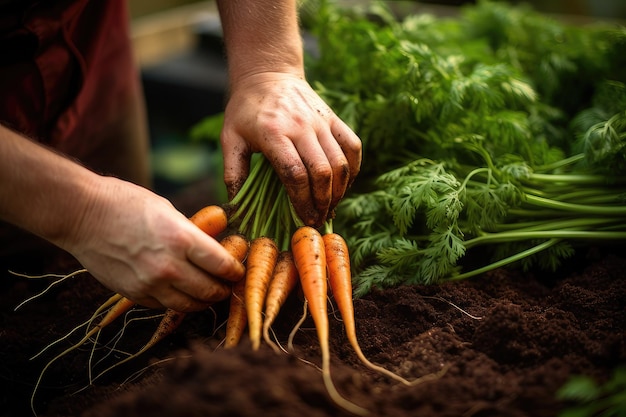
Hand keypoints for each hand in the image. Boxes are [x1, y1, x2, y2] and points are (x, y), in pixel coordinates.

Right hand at [62, 177, 244, 311]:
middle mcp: (169, 266)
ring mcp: (150, 284)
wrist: (82, 214)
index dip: (235, 271)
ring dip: (203, 302)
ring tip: (208, 294)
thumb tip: (218, 242)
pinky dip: (177, 302)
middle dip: (223, 290)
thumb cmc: (127, 203)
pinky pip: (165, 305)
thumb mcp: (169, 210)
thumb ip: (193, 232)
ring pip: (189, 306)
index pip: (222, 266)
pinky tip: (180, 293)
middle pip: (210, 291)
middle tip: (227, 286)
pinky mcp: (134, 294)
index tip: (237, 271)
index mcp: (183, 239)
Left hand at [220, 72, 361, 226]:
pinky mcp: (334, 118)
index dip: (302, 201)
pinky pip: (352, 146)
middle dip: (323, 201)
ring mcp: (321, 121)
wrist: (268, 74)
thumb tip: (235, 208)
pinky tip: (343, 185)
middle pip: (322, 172)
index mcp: (274, 133)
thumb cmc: (246, 110)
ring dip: (339, 190)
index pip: (295, 174)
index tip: (303, 219)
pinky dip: (353, 169)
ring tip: (331, 207)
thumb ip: (233, 172)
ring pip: (340, 162)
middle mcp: (301, 126)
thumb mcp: (230, 138)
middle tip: (318, 218)